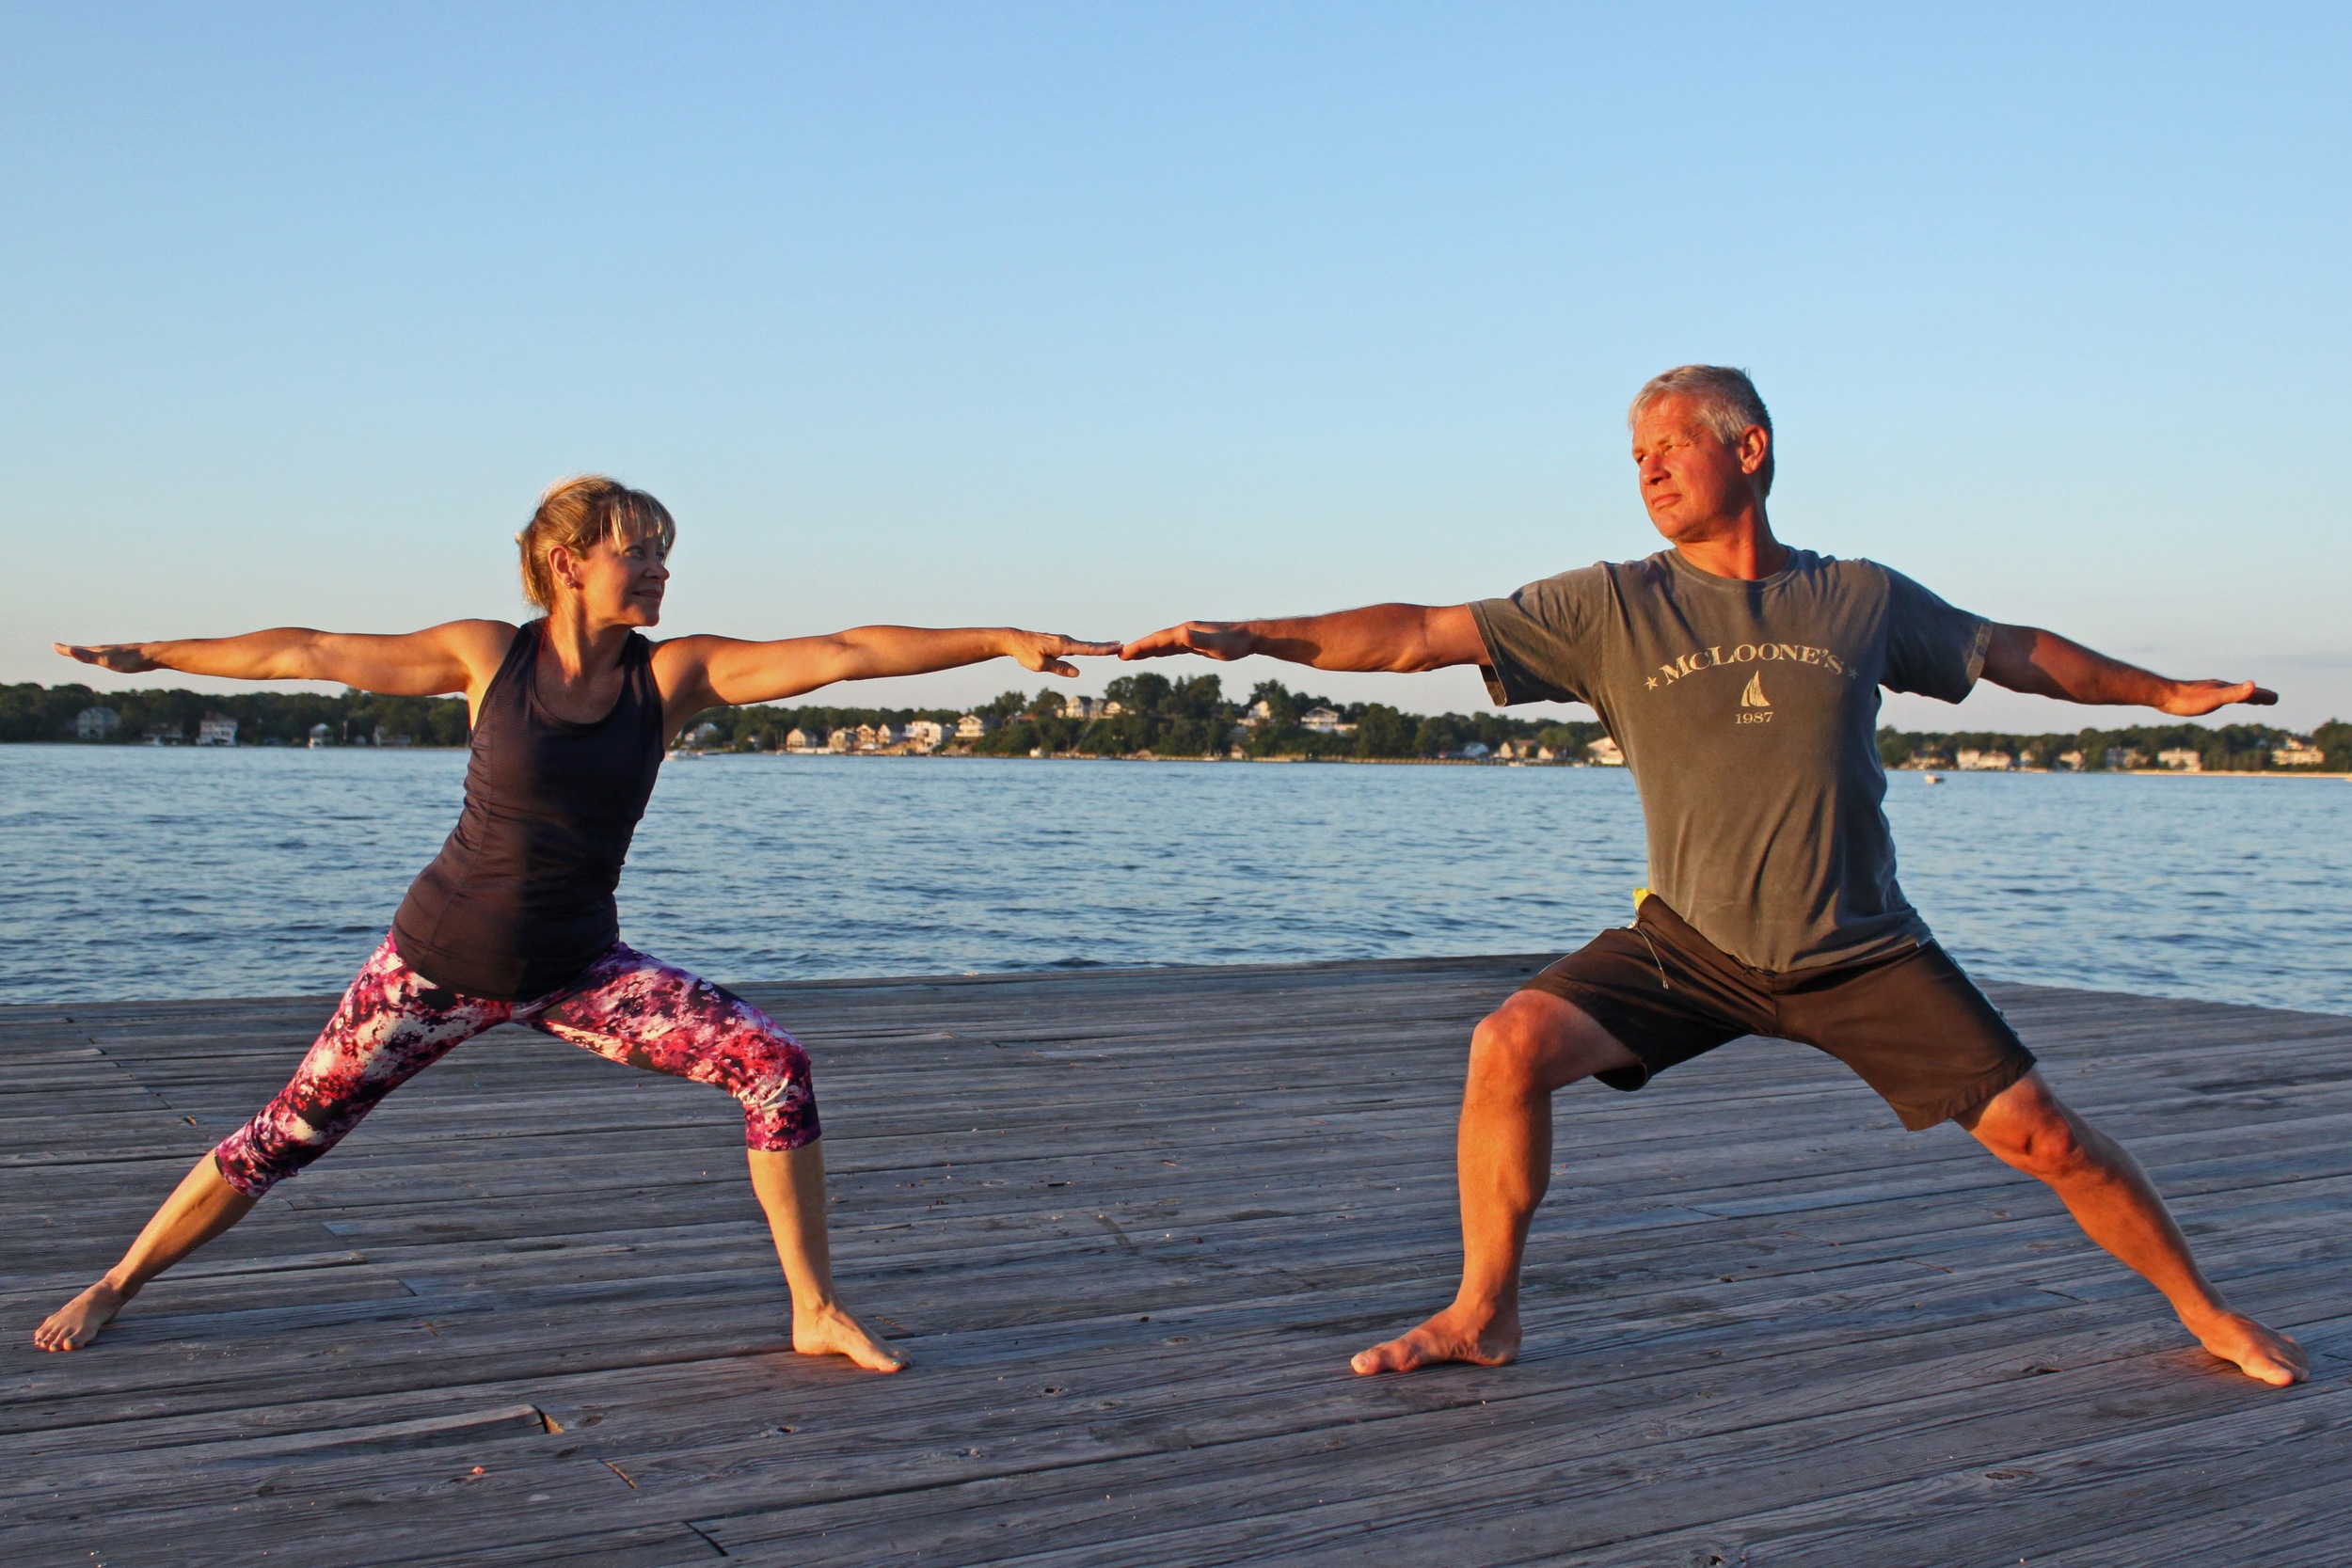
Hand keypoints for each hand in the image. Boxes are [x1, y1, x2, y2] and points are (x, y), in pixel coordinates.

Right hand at [55, 642, 160, 673]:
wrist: (154, 655)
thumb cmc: (130, 659)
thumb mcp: (105, 660)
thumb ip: (87, 656)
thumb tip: (68, 649)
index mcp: (100, 651)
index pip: (78, 650)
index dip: (66, 649)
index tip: (54, 645)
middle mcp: (108, 649)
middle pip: (88, 650)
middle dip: (75, 650)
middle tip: (64, 649)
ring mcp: (119, 652)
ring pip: (101, 652)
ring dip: (91, 652)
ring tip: (87, 653)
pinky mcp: (129, 656)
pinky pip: (113, 656)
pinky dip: (107, 656)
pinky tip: (114, 658)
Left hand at [1003, 632, 1121, 677]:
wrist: (1013, 640)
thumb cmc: (1025, 653)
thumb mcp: (1041, 665)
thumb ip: (1060, 669)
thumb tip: (1077, 672)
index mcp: (1063, 646)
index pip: (1087, 649)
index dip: (1102, 649)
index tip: (1117, 647)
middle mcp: (1065, 641)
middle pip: (1089, 645)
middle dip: (1105, 646)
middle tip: (1122, 645)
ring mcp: (1062, 641)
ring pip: (1083, 645)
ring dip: (1098, 646)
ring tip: (1113, 645)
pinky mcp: (1058, 643)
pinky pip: (1076, 645)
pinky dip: (1087, 646)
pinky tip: (1092, 648)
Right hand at [1121, 621, 1254, 661]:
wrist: (1248, 638)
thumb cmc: (1234, 643)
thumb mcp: (1216, 643)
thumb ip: (1199, 639)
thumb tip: (1182, 633)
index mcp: (1185, 632)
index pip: (1158, 639)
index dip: (1140, 646)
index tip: (1124, 652)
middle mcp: (1184, 632)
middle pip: (1156, 640)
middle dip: (1138, 648)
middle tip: (1119, 655)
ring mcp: (1189, 637)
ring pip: (1163, 644)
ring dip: (1147, 649)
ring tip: (1130, 656)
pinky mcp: (1195, 644)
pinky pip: (1172, 648)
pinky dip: (1161, 651)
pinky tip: (1156, 654)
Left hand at [2158, 679, 2275, 715]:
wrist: (2161, 694)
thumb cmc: (2188, 699)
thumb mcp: (2214, 698)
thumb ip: (2234, 694)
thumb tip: (2253, 686)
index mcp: (2224, 688)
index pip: (2249, 692)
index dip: (2263, 696)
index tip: (2276, 699)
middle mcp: (2217, 687)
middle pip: (2242, 691)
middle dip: (2257, 696)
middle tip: (2270, 699)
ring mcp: (2206, 690)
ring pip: (2229, 693)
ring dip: (2242, 696)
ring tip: (2249, 699)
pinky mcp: (2195, 695)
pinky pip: (2216, 696)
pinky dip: (2224, 698)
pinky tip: (2217, 701)